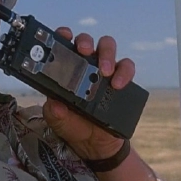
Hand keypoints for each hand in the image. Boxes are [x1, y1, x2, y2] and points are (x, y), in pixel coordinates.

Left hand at [42, 27, 134, 159]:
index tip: (63, 35)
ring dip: (107, 54)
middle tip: (84, 52)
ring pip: (108, 48)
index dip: (63, 35)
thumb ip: (54, 113)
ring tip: (104, 71)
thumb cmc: (73, 126)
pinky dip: (124, 72)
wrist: (95, 145)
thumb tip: (55, 104)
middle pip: (87, 41)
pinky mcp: (121, 81)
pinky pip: (127, 67)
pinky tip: (118, 84)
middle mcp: (85, 65)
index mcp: (66, 69)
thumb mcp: (58, 121)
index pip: (64, 45)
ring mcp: (104, 71)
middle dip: (86, 42)